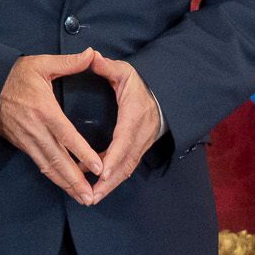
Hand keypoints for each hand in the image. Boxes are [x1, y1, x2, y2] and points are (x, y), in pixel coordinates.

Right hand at [0, 51, 102, 202]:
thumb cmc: (15, 76)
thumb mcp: (41, 64)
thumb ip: (69, 62)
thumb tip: (93, 54)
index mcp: (44, 109)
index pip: (66, 135)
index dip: (82, 152)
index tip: (97, 167)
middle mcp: (36, 129)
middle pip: (58, 159)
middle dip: (75, 180)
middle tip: (91, 196)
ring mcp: (28, 140)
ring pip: (49, 167)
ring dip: (66, 184)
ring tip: (83, 198)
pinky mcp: (23, 145)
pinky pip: (41, 165)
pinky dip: (54, 177)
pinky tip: (66, 186)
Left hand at [76, 50, 162, 205]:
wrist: (163, 97)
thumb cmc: (141, 84)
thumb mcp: (125, 72)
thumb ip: (108, 67)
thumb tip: (92, 57)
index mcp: (134, 117)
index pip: (124, 140)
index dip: (113, 157)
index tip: (101, 171)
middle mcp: (139, 136)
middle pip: (125, 163)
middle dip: (109, 181)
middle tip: (91, 196)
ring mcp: (140, 145)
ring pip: (126, 170)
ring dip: (110, 185)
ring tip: (91, 198)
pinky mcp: (137, 150)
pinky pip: (125, 168)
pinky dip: (112, 179)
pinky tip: (97, 186)